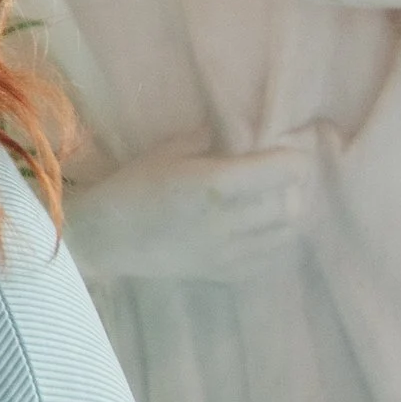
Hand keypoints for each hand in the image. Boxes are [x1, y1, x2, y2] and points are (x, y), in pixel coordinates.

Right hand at [64, 135, 319, 281]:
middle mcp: (229, 220)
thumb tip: (244, 128)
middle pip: (292, 203)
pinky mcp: (224, 274)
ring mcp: (229, 252)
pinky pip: (271, 259)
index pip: (283, 170)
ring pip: (288, 234)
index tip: (292, 146)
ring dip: (291, 213)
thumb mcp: (167, 151)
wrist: (103, 239)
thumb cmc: (130, 188)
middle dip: (297, 184)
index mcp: (215, 184)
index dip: (296, 155)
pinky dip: (278, 241)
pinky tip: (266, 228)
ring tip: (280, 199)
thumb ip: (209, 138)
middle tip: (289, 172)